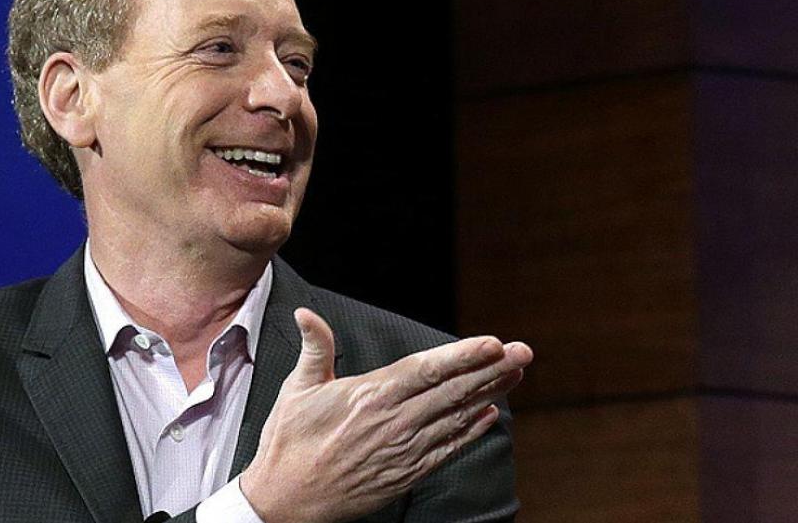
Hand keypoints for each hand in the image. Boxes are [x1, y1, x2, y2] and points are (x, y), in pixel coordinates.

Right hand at [240, 308, 532, 522]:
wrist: (287, 500)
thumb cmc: (289, 442)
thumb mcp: (297, 389)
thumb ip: (314, 347)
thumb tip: (305, 312)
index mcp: (370, 396)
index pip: (427, 370)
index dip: (463, 356)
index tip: (493, 343)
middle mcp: (394, 422)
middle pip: (453, 391)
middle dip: (492, 369)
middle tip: (525, 351)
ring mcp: (404, 451)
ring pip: (457, 417)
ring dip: (490, 394)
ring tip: (517, 374)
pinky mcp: (407, 474)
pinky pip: (449, 449)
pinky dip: (473, 432)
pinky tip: (492, 415)